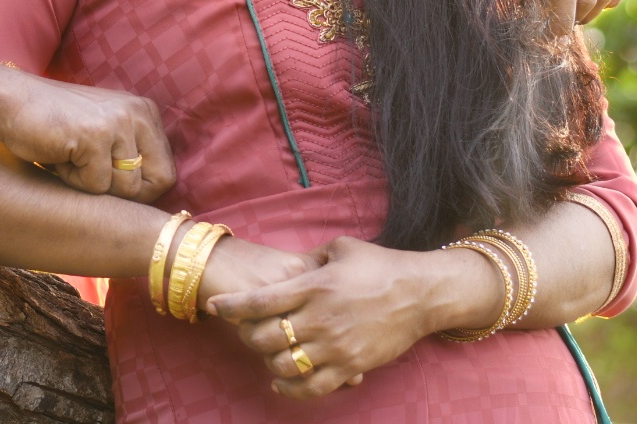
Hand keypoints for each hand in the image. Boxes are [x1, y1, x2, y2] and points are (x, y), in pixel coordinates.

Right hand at [0, 67, 174, 202]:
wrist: (8, 101)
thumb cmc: (53, 124)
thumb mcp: (101, 131)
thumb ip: (128, 154)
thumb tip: (153, 197)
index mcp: (144, 111)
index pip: (166, 174)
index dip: (138, 191)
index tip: (107, 181)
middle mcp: (138, 113)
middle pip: (152, 185)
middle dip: (117, 192)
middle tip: (86, 169)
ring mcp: (118, 123)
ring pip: (124, 189)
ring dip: (92, 184)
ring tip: (70, 157)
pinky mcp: (95, 136)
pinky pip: (96, 186)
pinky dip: (72, 180)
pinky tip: (58, 154)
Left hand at [207, 236, 500, 399]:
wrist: (420, 292)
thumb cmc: (380, 265)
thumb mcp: (341, 248)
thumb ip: (310, 258)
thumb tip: (290, 265)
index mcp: (313, 286)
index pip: (259, 301)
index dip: (231, 306)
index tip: (216, 307)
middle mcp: (319, 318)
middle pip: (265, 338)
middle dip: (248, 336)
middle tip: (248, 331)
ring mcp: (335, 345)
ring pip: (284, 365)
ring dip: (269, 362)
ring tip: (268, 354)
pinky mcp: (351, 365)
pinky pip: (312, 387)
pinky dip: (290, 389)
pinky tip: (281, 382)